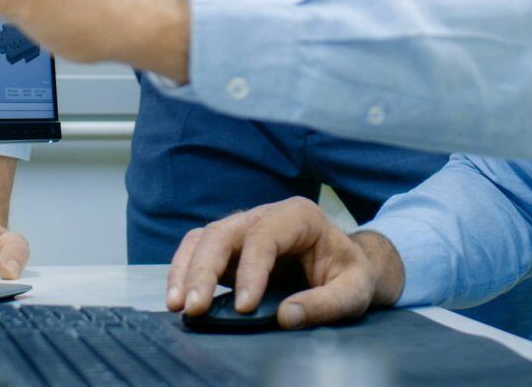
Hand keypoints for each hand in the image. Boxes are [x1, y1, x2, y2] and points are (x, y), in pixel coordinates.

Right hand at [167, 197, 405, 329]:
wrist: (345, 265)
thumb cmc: (350, 274)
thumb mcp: (353, 291)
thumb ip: (326, 304)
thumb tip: (286, 316)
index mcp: (299, 216)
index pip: (264, 237)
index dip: (250, 270)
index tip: (243, 307)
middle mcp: (265, 216)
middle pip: (224, 232)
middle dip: (204, 270)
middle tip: (195, 307)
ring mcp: (244, 228)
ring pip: (205, 238)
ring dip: (187, 270)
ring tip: (178, 304)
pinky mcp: (230, 247)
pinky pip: (199, 250)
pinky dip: (184, 270)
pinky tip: (178, 297)